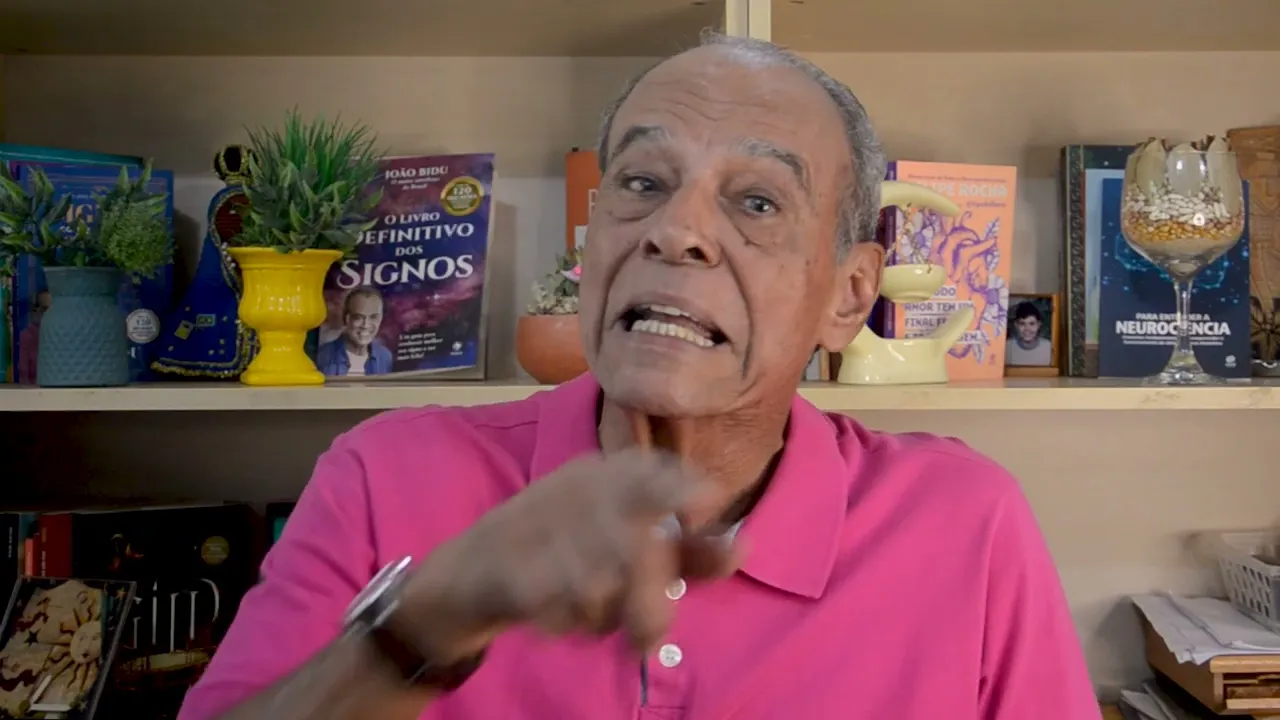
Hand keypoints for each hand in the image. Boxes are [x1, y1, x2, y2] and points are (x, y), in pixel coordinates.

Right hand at [398, 448, 739, 661]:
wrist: (467, 574)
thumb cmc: (563, 554)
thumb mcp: (629, 544)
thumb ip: (688, 552)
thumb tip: (745, 544)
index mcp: (605, 476)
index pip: (652, 469)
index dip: (683, 489)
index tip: (702, 512)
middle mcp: (573, 490)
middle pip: (633, 548)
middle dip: (647, 606)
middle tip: (647, 640)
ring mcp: (536, 524)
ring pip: (598, 585)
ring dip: (601, 618)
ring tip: (590, 620)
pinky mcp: (506, 567)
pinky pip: (555, 607)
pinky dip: (561, 623)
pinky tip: (552, 617)